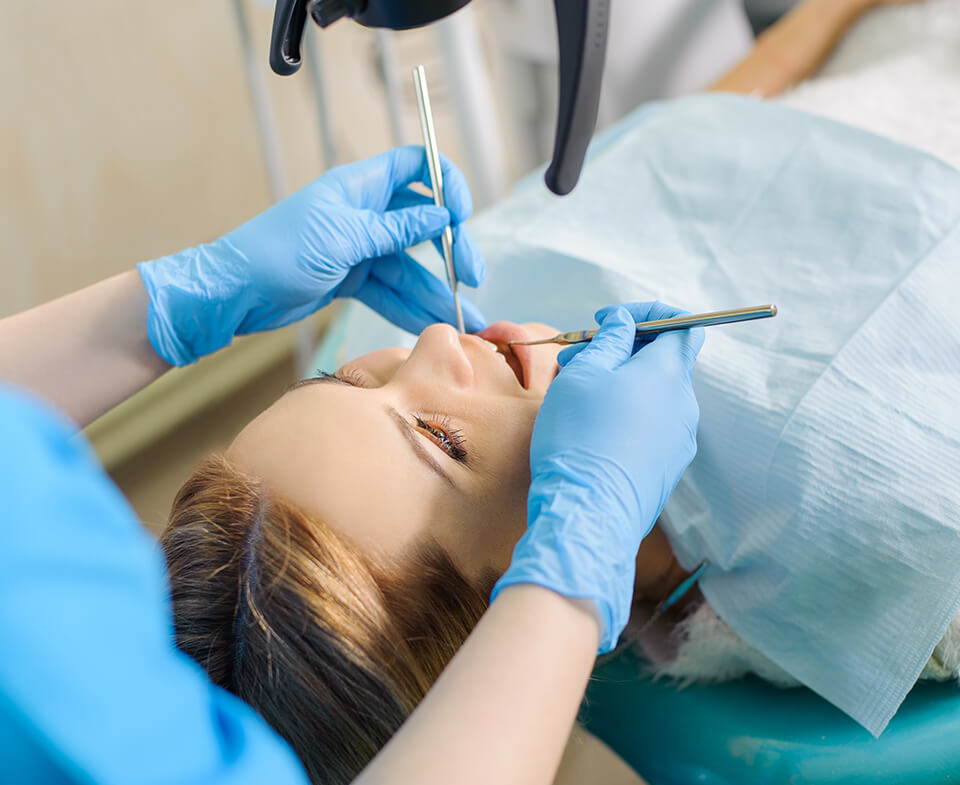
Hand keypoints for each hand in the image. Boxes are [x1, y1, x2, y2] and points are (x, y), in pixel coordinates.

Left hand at [138, 146, 484, 365]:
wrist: (235, 292)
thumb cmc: (277, 252)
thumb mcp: (344, 238)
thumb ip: (396, 230)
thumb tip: (442, 216)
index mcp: (360, 187)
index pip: (415, 167)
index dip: (445, 183)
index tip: (463, 214)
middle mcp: (364, 213)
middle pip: (423, 224)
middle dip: (451, 251)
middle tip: (472, 278)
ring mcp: (359, 248)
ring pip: (409, 266)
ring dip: (436, 291)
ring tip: (464, 320)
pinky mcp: (352, 279)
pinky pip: (391, 291)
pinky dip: (410, 307)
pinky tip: (432, 323)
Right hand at [492, 302, 703, 651]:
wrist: (588, 512)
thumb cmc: (580, 436)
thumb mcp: (585, 374)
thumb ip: (610, 340)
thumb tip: (625, 323)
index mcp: (669, 374)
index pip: (682, 325)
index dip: (647, 315)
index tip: (608, 320)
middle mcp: (684, 405)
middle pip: (662, 361)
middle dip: (621, 351)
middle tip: (577, 357)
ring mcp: (679, 440)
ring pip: (653, 396)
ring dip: (619, 384)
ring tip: (576, 395)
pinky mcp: (667, 468)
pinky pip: (651, 427)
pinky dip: (626, 415)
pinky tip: (590, 429)